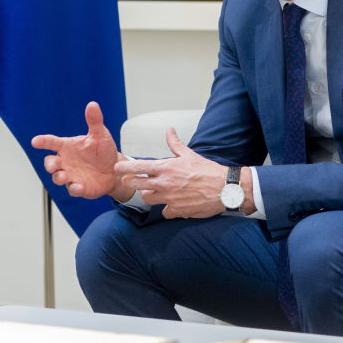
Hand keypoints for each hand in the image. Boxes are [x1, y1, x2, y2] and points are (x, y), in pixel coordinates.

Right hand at [31, 102, 126, 199]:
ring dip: (59, 177)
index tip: (35, 141)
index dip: (43, 141)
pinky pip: (73, 189)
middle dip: (49, 165)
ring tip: (65, 176)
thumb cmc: (103, 151)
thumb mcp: (100, 135)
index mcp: (67, 146)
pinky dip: (75, 189)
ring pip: (58, 177)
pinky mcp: (79, 187)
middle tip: (52, 165)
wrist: (115, 170)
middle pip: (50, 163)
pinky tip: (80, 187)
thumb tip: (92, 104)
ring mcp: (71, 175)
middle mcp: (66, 161)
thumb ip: (94, 121)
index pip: (51, 142)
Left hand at [113, 128, 227, 218]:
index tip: (117, 168)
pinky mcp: (177, 211)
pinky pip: (164, 211)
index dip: (125, 167)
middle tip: (130, 180)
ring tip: (155, 191)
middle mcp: (165, 184)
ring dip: (150, 195)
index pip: (139, 167)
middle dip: (132, 182)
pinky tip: (172, 204)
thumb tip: (169, 130)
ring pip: (148, 199)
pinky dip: (166, 208)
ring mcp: (169, 198)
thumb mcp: (189, 154)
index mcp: (166, 168)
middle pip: (137, 185)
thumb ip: (175, 143)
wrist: (224, 189)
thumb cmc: (207, 171)